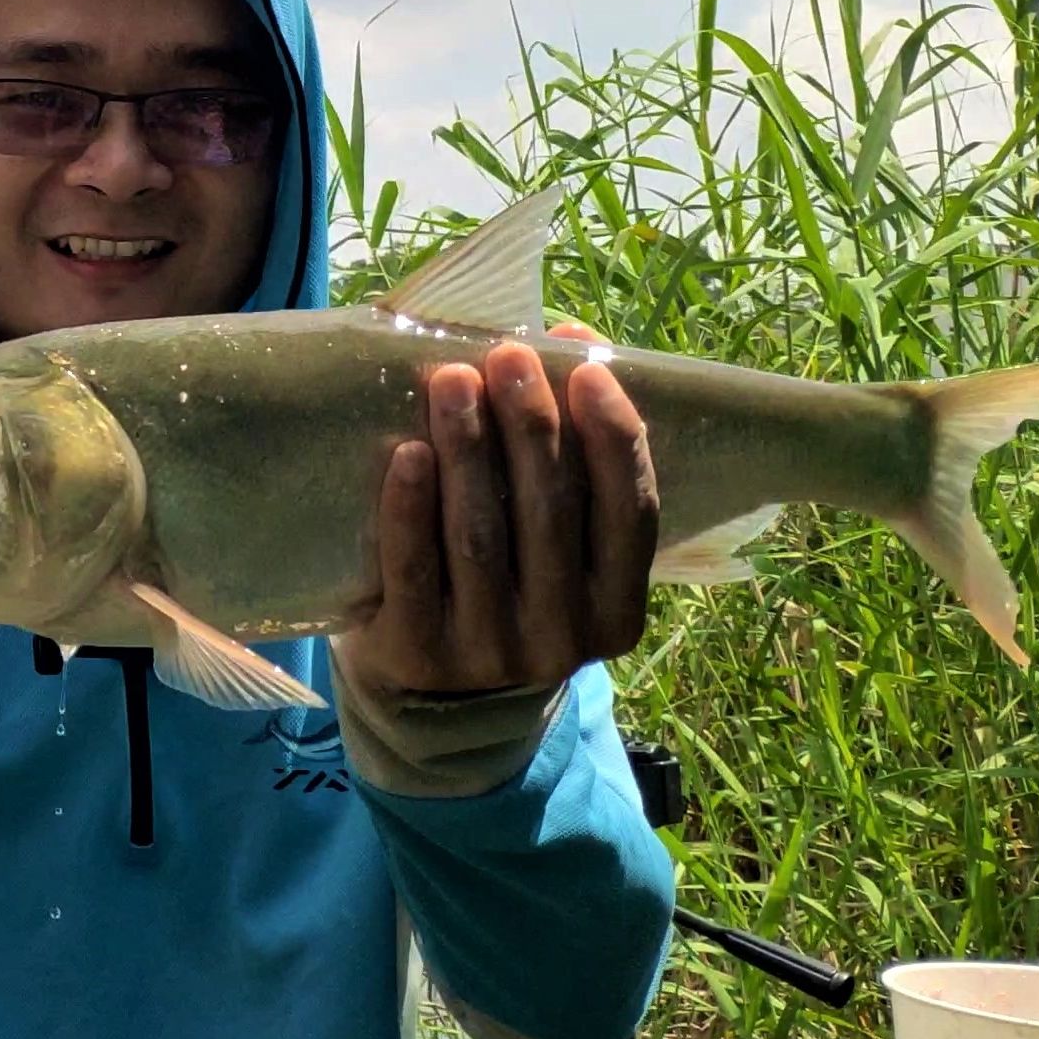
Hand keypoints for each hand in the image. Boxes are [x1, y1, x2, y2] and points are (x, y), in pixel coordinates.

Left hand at [335, 324, 661, 696]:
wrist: (433, 702)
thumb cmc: (506, 588)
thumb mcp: (556, 549)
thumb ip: (572, 458)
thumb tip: (570, 337)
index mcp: (616, 611)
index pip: (629, 515)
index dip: (613, 439)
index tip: (586, 370)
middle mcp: (561, 638)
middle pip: (550, 514)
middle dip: (530, 426)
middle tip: (506, 357)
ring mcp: (488, 651)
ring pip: (481, 534)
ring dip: (468, 449)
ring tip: (451, 381)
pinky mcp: (416, 654)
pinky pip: (414, 570)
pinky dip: (411, 508)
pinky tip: (409, 454)